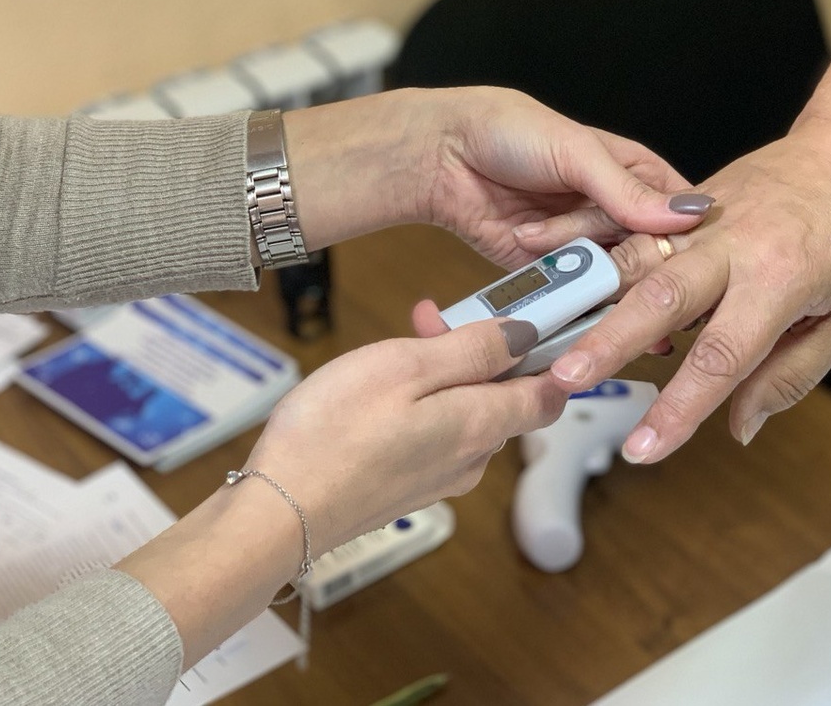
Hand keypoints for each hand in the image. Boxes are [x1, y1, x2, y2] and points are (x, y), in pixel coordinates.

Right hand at [245, 317, 565, 548]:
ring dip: (442, 375)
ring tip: (394, 347)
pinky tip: (379, 391)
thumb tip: (526, 336)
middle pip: (504, 397)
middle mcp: (473, 458)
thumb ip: (474, 350)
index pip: (550, 392)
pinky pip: (435, 435)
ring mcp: (442, 477)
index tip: (520, 319)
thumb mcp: (406, 366)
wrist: (280, 512)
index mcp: (482, 424)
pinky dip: (420, 404)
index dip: (545, 352)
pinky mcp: (410, 487)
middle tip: (429, 321)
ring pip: (465, 413)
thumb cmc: (333, 434)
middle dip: (477, 353)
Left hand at [284, 86, 704, 269]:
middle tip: (591, 243)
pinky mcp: (554, 271)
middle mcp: (617, 213)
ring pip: (612, 276)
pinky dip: (564, 288)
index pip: (680, 215)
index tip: (663, 247)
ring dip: (583, 266)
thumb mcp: (574, 150)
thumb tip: (687, 214)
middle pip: (648, 254)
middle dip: (623, 256)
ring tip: (543, 239)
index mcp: (636, 175)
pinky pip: (575, 292)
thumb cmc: (508, 132)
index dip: (679, 237)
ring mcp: (586, 245)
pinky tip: (549, 272)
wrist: (442, 158)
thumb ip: (626, 189)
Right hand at [512, 114, 830, 462]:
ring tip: (552, 335)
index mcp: (783, 276)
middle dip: (607, 342)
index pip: (723, 356)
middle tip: (564, 378)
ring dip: (592, 300)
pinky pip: (640, 237)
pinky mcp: (689, 205)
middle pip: (660, 297)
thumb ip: (789, 375)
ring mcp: (706, 218)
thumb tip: (740, 426)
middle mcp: (736, 242)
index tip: (645, 448)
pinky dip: (603, 266)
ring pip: (635, 259)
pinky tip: (571, 293)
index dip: (680, 409)